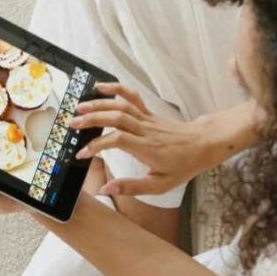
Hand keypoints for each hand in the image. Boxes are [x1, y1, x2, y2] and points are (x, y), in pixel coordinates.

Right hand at [69, 82, 253, 196]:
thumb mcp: (161, 185)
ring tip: (78, 107)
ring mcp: (147, 118)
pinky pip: (131, 97)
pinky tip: (100, 86)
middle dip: (91, 119)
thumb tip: (105, 188)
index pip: (117, 140)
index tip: (81, 154)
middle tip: (71, 125)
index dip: (97, 146)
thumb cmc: (183, 166)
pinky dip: (116, 89)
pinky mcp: (149, 112)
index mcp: (147, 149)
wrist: (205, 144)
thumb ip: (132, 187)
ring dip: (98, 104)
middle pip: (115, 118)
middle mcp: (145, 130)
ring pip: (121, 105)